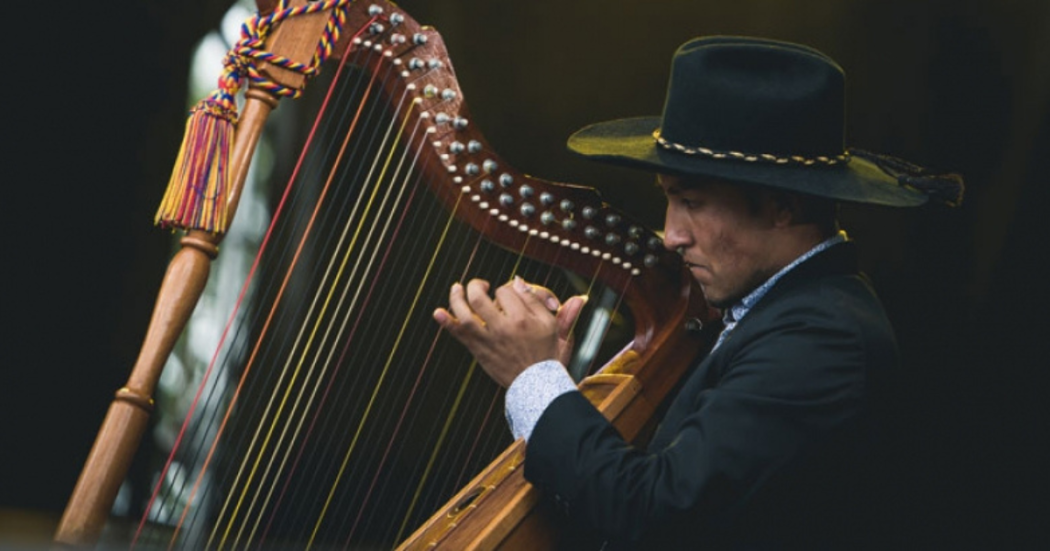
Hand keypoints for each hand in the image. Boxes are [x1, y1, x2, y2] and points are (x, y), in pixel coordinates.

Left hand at [433, 276, 587, 386]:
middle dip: (477, 285)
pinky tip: (437, 312)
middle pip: (479, 296)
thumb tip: (539, 285)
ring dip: (456, 298)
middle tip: (481, 286)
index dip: (506, 289)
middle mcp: (503, 327)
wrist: (537, 387)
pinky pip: (458, 334)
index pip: (506, 290)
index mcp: (523, 319)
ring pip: (464, 313)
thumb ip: (550, 306)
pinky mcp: (479, 350)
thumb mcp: (557, 330)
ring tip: (457, 288)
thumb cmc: (548, 356)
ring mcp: (488, 339)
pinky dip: (446, 322)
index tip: (510, 297)